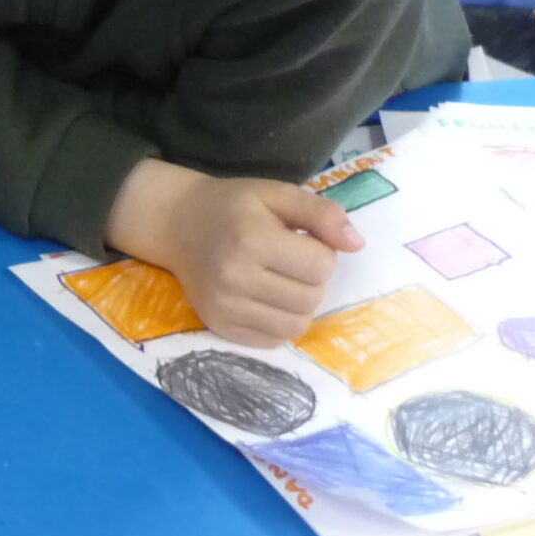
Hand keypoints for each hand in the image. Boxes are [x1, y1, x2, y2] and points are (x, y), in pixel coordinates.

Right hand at [107, 159, 363, 347]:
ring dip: (299, 305)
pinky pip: (271, 341)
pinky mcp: (218, 325)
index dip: (321, 252)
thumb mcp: (278, 194)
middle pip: (311, 298)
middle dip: (311, 280)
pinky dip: (279, 324)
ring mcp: (224, 306)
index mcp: (253, 240)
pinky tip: (266, 301)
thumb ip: (321, 214)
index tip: (299, 241)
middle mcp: (235, 277)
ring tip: (281, 283)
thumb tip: (357, 245)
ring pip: (295, 325)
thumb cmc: (233, 205)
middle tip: (290, 262)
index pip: (321, 266)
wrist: (177, 223)